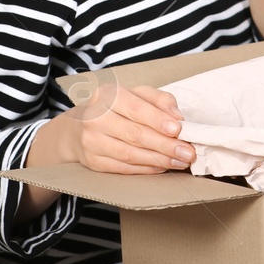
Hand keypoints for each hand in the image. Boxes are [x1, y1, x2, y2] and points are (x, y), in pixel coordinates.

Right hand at [61, 81, 195, 174]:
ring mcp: (91, 142)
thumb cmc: (113, 108)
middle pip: (135, 134)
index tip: (179, 129)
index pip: (135, 108)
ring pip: (130, 154)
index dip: (157, 120)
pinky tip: (162, 167)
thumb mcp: (134, 94)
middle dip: (165, 145)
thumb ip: (158, 99)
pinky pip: (123, 168)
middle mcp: (95, 118)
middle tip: (188, 152)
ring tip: (180, 161)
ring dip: (159, 160)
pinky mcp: (92, 162)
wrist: (76, 128)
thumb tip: (177, 116)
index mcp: (107, 95)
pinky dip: (146, 169)